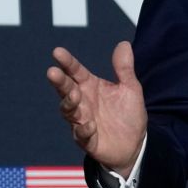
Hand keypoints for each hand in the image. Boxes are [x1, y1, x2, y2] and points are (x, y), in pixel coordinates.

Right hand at [46, 42, 146, 174]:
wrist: (135, 144)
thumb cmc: (128, 114)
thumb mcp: (130, 89)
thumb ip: (124, 69)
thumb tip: (124, 43)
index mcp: (90, 86)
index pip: (75, 71)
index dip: (67, 62)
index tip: (57, 51)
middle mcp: (82, 102)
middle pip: (66, 89)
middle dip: (59, 81)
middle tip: (52, 72)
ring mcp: (82, 121)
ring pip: (69, 111)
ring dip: (69, 103)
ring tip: (74, 95)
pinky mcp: (87, 140)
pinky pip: (82, 135)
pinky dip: (84, 130)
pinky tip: (90, 125)